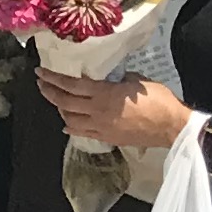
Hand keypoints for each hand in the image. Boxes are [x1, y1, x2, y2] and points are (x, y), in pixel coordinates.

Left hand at [39, 69, 190, 152]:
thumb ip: (118, 79)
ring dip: (60, 109)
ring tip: (57, 101)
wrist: (172, 127)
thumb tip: (110, 78)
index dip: (52, 78)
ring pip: (70, 119)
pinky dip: (71, 127)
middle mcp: (97, 111)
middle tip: (41, 85)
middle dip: (49, 92)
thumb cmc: (158, 100)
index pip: (70, 85)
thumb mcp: (136, 80)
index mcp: (103, 94)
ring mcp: (101, 127)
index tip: (40, 73)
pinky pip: (83, 133)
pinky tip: (67, 124)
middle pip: (65, 102)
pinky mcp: (108, 138)